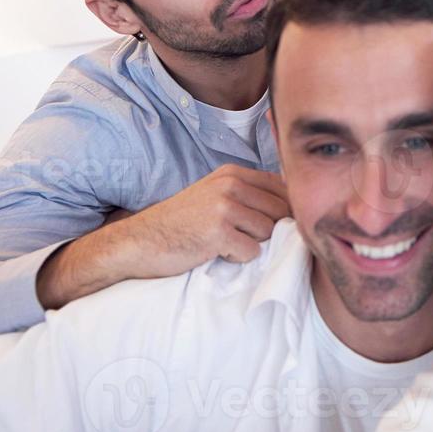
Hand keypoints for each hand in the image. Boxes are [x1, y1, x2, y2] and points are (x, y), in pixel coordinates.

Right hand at [37, 165, 289, 309]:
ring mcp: (224, 207)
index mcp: (233, 173)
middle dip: (268, 229)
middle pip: (280, 211)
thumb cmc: (181, 223)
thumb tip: (293, 207)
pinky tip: (215, 252)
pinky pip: (251, 251)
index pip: (282, 188)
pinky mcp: (218, 232)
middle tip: (239, 237)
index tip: (268, 224)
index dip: (283, 211)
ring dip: (250, 244)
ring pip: (268, 232)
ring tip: (223, 243)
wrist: (139, 241)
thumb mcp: (214, 195)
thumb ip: (248, 194)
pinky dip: (237, 258)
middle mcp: (231, 184)